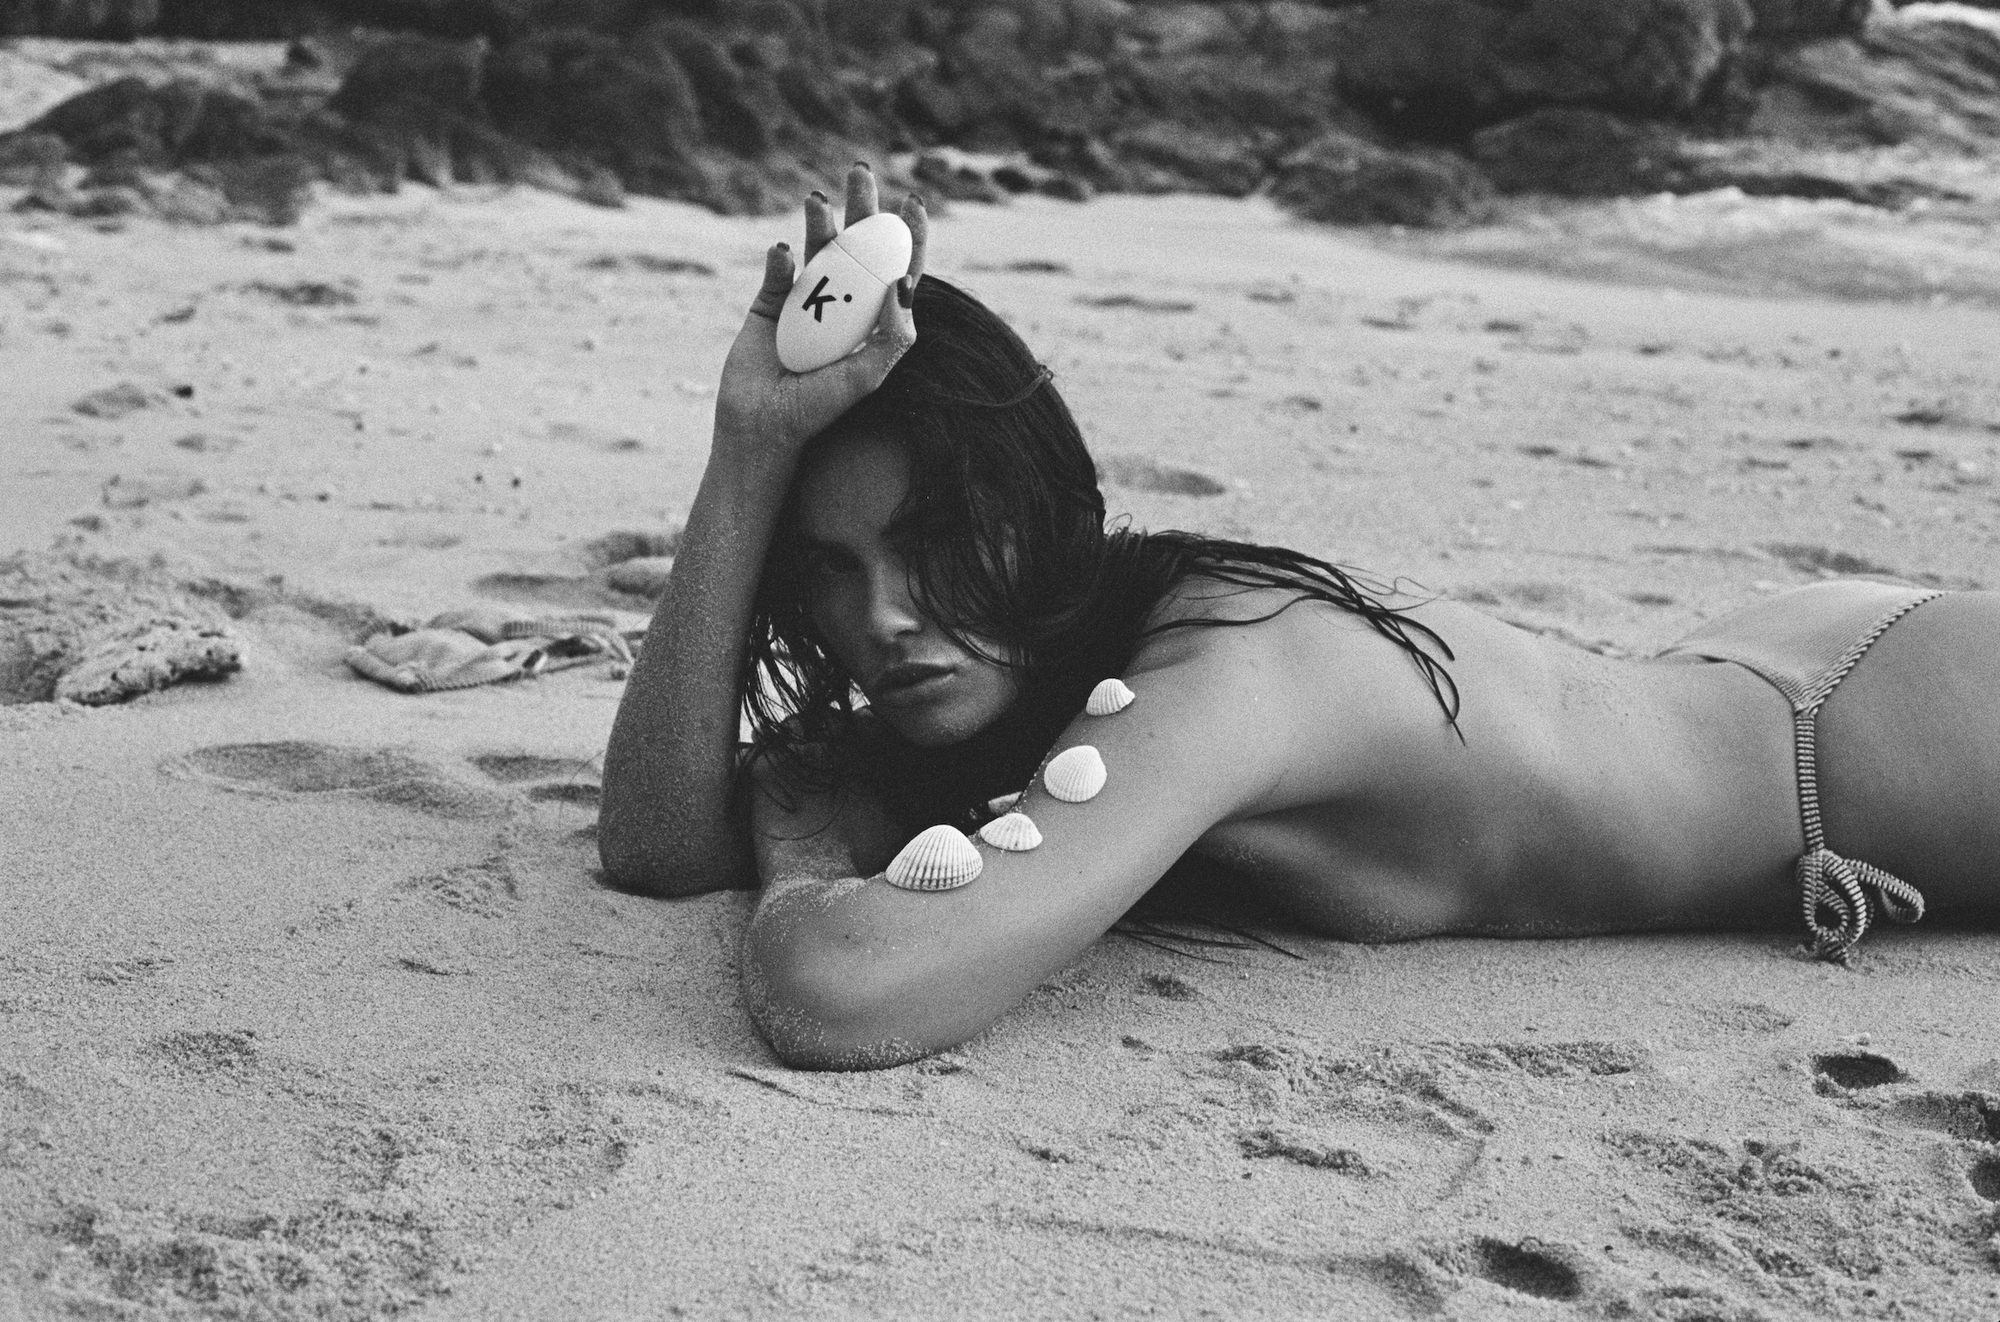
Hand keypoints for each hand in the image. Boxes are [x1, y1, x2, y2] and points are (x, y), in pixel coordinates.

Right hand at [712, 162, 926, 470]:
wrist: (762, 425)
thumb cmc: (818, 408)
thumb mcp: (866, 378)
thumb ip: (892, 338)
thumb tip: (904, 285)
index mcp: (872, 318)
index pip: (897, 270)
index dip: (908, 236)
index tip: (913, 203)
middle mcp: (842, 302)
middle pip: (857, 246)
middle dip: (861, 207)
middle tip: (861, 172)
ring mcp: (804, 299)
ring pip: (816, 249)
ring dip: (819, 221)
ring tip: (817, 200)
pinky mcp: (768, 302)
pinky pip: (777, 271)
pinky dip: (779, 258)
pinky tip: (781, 253)